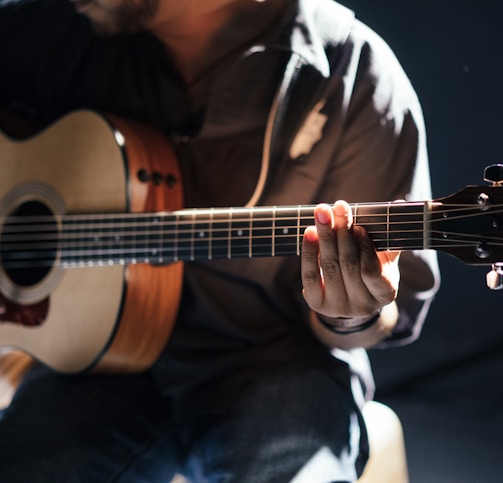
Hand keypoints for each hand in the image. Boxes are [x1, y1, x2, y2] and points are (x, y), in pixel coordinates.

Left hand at [301, 201, 399, 321]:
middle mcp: (362, 306)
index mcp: (384, 294)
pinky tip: (310, 232)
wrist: (349, 297)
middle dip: (342, 233)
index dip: (365, 249)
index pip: (372, 272)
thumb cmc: (370, 270)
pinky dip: (309, 252)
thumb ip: (389, 235)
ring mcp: (338, 307)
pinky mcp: (317, 304)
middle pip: (348, 265)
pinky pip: (310, 275)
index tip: (359, 227)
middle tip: (339, 207)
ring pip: (329, 267)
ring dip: (325, 237)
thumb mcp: (384, 257)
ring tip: (322, 213)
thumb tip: (399, 203)